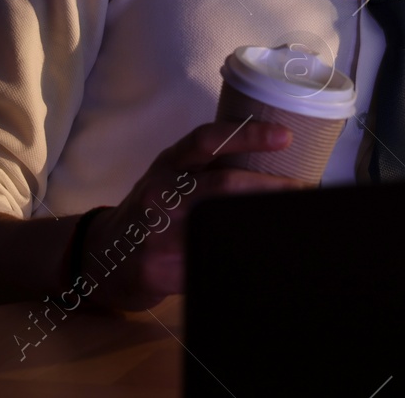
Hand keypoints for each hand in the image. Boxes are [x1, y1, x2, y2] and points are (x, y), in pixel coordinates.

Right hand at [78, 119, 304, 310]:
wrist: (100, 256)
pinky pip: (207, 263)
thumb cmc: (149, 210)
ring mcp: (156, 232)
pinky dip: (237, 259)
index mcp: (168, 164)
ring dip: (259, 224)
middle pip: (223, 185)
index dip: (248, 135)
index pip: (208, 139)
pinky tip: (261, 258)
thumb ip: (208, 168)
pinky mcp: (156, 269)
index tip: (285, 137)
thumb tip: (271, 163)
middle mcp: (161, 192)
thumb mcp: (170, 177)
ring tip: (292, 222)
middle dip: (271, 187)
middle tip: (304, 189)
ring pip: (220, 225)